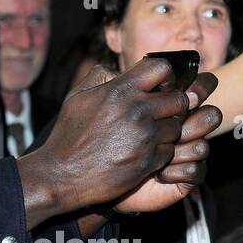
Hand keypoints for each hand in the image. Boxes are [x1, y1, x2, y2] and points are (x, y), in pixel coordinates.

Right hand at [17, 57, 217, 219]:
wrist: (64, 174)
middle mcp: (136, 110)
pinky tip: (142, 151)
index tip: (161, 86)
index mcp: (119, 91)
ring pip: (177, 126)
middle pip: (178, 99)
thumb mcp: (77, 97)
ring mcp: (144, 137)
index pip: (162, 68)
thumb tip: (116, 69)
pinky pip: (171, 150)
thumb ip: (99, 77)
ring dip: (167, 130)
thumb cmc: (69, 135)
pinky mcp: (149, 161)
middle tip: (158, 113)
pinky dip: (160, 151)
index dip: (166, 76)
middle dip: (172, 105)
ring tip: (146, 134)